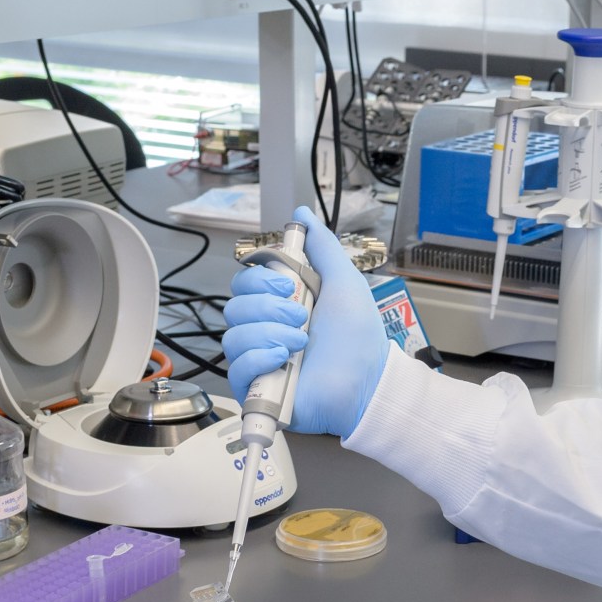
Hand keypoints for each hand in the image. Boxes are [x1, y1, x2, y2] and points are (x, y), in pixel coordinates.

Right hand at [221, 206, 389, 436]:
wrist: (367, 380)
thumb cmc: (358, 336)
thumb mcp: (344, 281)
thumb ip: (322, 246)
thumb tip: (301, 214)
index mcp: (279, 304)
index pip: (244, 282)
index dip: (259, 279)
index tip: (288, 283)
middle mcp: (265, 329)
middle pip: (234, 306)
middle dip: (268, 307)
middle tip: (300, 316)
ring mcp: (259, 359)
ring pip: (234, 335)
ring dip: (270, 334)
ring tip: (301, 343)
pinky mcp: (256, 387)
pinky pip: (237, 367)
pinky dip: (259, 358)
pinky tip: (284, 360)